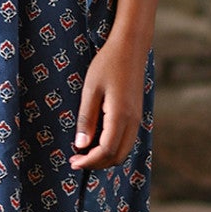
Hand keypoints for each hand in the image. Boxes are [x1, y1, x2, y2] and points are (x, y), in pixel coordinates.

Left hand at [69, 28, 149, 169]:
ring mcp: (137, 119)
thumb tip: (81, 145)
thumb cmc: (107, 64)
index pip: (106, 150)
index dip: (89, 161)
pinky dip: (112, 147)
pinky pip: (126, 140)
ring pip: (124, 150)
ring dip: (105, 156)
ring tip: (84, 151)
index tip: (73, 162)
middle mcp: (133, 121)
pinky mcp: (136, 115)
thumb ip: (86, 118)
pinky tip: (96, 140)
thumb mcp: (90, 89)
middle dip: (97, 163)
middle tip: (76, 159)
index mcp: (120, 115)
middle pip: (117, 156)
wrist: (130, 47)